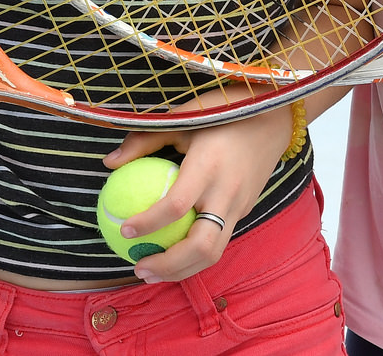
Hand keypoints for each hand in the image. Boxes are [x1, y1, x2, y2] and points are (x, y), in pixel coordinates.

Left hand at [103, 105, 295, 282]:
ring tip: (153, 271)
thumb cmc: (220, 111)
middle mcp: (226, 192)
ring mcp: (240, 205)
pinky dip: (196, 254)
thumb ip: (144, 140)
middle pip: (200, 246)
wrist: (273, 117)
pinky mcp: (245, 210)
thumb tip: (109, 163)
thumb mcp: (181, 117)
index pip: (176, 206)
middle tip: (139, 267)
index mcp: (208, 167)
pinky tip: (174, 252)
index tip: (125, 230)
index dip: (148, 223)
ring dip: (182, 269)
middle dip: (168, 266)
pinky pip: (220, 239)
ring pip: (214, 252)